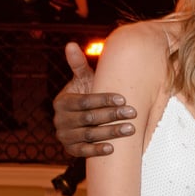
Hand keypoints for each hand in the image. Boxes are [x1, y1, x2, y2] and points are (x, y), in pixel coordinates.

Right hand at [52, 42, 136, 157]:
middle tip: (133, 113)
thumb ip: (79, 65)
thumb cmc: (87, 93)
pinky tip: (113, 148)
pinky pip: (83, 151)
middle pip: (88, 118)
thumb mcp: (84, 79)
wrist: (83, 118)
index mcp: (62, 102)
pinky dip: (97, 150)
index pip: (84, 102)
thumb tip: (70, 44)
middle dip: (112, 115)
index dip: (103, 100)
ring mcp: (65, 136)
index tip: (123, 99)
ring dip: (110, 132)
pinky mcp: (70, 149)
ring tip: (130, 129)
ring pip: (88, 135)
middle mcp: (60, 120)